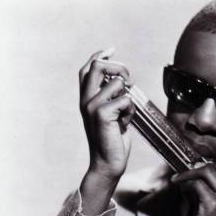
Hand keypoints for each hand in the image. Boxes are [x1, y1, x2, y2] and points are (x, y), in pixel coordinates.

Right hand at [79, 48, 134, 190]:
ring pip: (117, 83)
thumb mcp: (111, 115)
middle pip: (98, 66)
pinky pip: (125, 100)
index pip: (88, 68)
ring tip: (124, 115)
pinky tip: (125, 123)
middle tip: (129, 82)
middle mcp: (85, 100)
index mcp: (86, 99)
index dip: (100, 56)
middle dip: (119, 68)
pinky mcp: (102, 114)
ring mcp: (92, 106)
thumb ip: (112, 98)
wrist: (107, 164)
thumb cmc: (112, 141)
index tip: (112, 50)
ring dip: (128, 97)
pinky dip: (130, 111)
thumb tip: (122, 79)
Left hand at [172, 156, 215, 215]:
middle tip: (195, 176)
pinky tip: (179, 191)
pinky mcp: (214, 205)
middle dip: (211, 164)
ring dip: (190, 174)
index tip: (204, 175)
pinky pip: (196, 184)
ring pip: (208, 170)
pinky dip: (184, 185)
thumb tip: (198, 169)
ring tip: (179, 182)